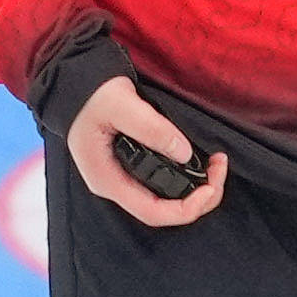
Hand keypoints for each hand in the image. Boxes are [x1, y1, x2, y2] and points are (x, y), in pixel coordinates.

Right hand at [57, 69, 223, 228]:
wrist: (77, 84)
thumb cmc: (91, 95)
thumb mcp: (120, 104)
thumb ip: (151, 128)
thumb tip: (183, 152)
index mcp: (106, 179)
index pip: (152, 212)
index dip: (187, 209)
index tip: (210, 187)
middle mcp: (115, 185)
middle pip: (164, 210)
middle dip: (199, 197)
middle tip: (220, 167)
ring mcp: (124, 178)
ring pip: (167, 199)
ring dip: (197, 188)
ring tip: (216, 164)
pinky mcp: (133, 168)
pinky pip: (164, 184)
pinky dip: (187, 177)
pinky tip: (201, 161)